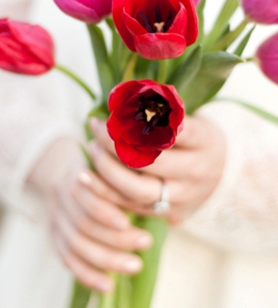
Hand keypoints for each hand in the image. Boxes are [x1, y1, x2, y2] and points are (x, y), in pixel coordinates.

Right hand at [28, 137, 152, 292]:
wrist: (62, 163)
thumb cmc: (102, 164)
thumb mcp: (117, 164)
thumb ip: (138, 186)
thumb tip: (174, 216)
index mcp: (76, 171)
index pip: (84, 194)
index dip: (103, 211)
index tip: (129, 222)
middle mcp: (61, 193)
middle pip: (82, 222)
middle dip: (115, 238)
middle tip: (146, 242)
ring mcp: (56, 214)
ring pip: (75, 243)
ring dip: (106, 259)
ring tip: (135, 266)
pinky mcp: (54, 232)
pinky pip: (66, 258)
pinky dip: (86, 274)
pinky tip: (107, 286)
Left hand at [89, 115, 225, 222]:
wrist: (221, 175)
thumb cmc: (195, 138)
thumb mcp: (191, 118)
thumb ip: (164, 109)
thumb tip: (124, 95)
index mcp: (206, 142)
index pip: (178, 130)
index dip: (146, 118)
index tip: (120, 108)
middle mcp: (198, 171)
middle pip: (152, 161)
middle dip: (116, 143)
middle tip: (96, 127)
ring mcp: (183, 196)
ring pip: (137, 189)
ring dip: (107, 169)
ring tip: (92, 147)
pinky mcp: (166, 212)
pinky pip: (130, 205)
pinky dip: (104, 191)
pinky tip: (85, 176)